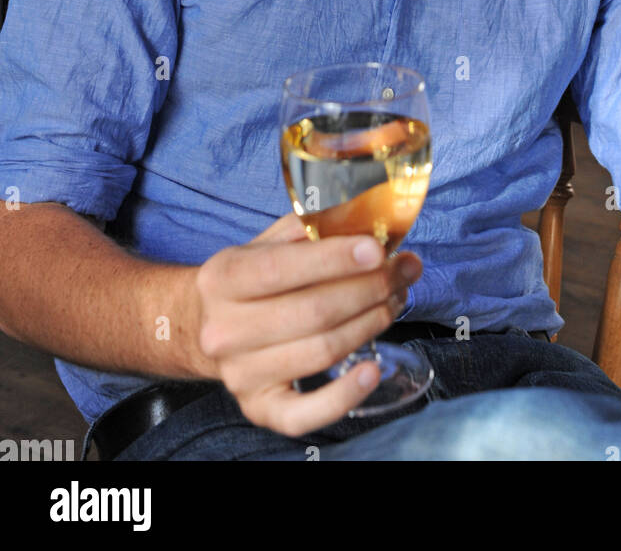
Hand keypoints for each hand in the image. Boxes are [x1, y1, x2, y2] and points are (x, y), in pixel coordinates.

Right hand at [194, 212, 421, 437]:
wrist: (203, 327)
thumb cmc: (247, 281)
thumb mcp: (263, 243)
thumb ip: (306, 229)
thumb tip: (363, 221)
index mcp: (223, 278)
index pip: (281, 268)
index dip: (334, 259)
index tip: (377, 250)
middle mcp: (225, 330)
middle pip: (312, 312)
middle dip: (369, 288)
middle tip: (402, 270)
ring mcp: (240, 374)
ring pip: (321, 351)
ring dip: (371, 324)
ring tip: (396, 299)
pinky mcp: (259, 407)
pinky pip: (305, 414)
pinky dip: (344, 395)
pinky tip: (372, 370)